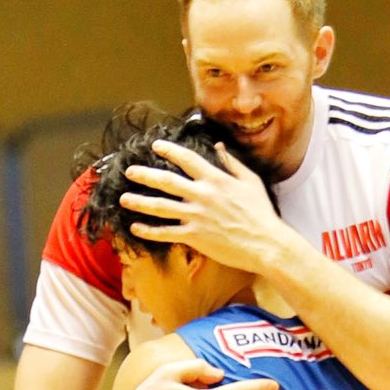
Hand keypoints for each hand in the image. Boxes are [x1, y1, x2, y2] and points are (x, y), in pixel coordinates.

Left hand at [123, 140, 290, 275]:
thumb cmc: (261, 213)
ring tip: (124, 198)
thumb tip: (220, 146)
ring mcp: (197, 216)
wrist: (265, 243)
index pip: (187, 159)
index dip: (169, 150)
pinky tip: (136, 228)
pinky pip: (167, 233)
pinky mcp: (195, 236)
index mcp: (216, 179)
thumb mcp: (251, 181)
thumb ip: (233, 163)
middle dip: (145, 175)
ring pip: (161, 207)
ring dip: (140, 202)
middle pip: (166, 181)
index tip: (155, 146)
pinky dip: (150, 231)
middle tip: (129, 171)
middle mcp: (202, 195)